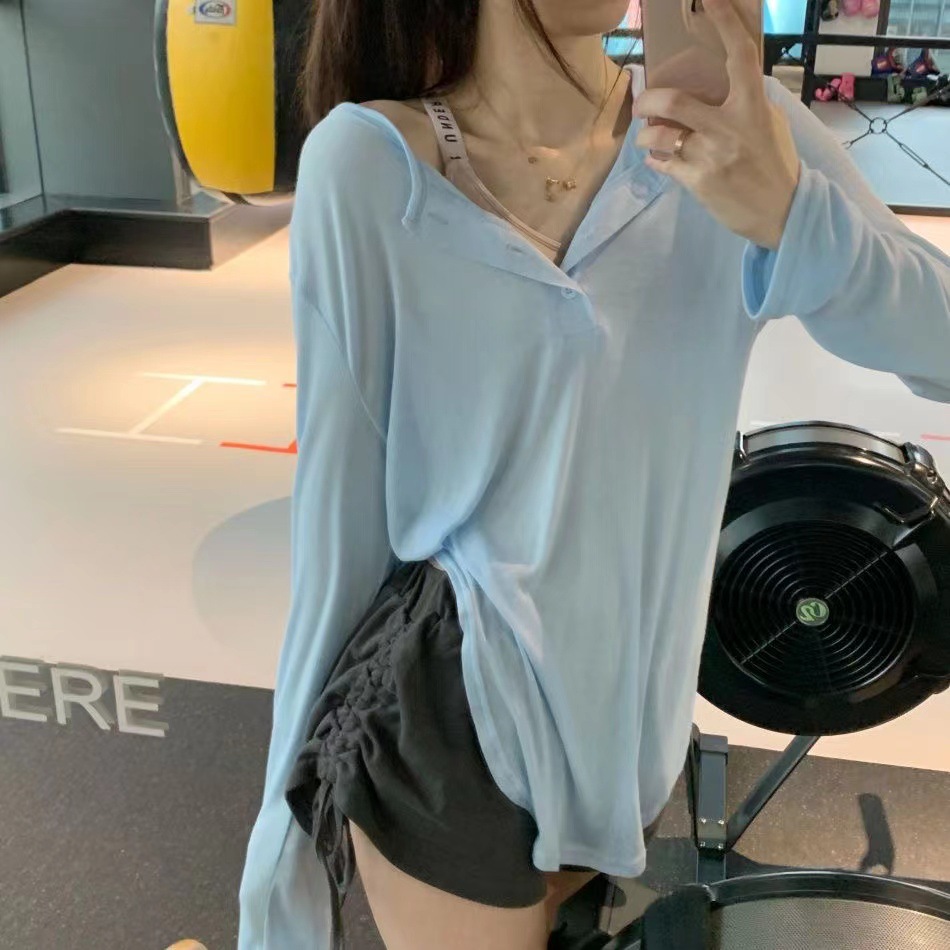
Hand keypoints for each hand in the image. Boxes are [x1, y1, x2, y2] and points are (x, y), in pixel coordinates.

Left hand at [633, 0, 800, 249]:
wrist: (781, 211)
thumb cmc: (775, 164)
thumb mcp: (770, 124)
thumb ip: (746, 101)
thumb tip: (722, 82)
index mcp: (752, 105)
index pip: (739, 55)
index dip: (723, 22)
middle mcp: (729, 126)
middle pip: (673, 102)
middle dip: (647, 100)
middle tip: (642, 102)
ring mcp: (710, 156)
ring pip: (658, 137)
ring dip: (646, 136)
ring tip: (647, 137)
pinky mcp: (697, 182)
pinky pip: (662, 164)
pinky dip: (655, 160)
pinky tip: (660, 160)